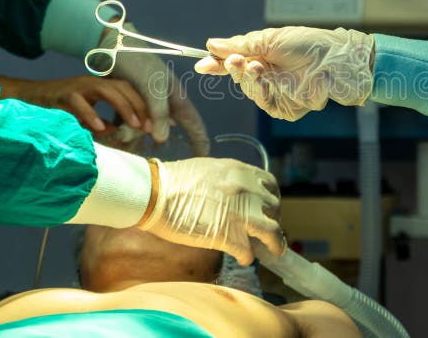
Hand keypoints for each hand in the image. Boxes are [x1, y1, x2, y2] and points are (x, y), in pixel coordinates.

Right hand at [0, 72, 147, 134]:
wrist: (26, 98)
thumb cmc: (59, 110)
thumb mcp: (86, 118)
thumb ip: (104, 124)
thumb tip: (119, 132)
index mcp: (100, 87)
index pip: (128, 90)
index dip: (143, 105)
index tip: (155, 123)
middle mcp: (92, 83)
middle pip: (122, 87)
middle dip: (138, 105)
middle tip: (149, 125)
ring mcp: (77, 86)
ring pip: (106, 90)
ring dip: (123, 106)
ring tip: (134, 124)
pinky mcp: (62, 94)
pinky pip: (79, 102)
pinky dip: (91, 114)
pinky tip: (100, 128)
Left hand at [98, 23, 209, 154]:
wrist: (112, 44)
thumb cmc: (137, 62)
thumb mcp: (151, 85)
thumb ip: (158, 112)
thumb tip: (162, 141)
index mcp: (176, 97)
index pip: (194, 124)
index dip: (200, 142)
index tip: (204, 159)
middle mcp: (164, 102)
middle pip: (172, 129)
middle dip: (171, 144)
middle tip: (169, 161)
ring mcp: (148, 102)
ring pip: (150, 127)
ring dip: (144, 139)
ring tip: (139, 152)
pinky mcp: (131, 101)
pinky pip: (132, 122)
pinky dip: (127, 130)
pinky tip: (118, 138)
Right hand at [138, 157, 284, 264]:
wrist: (153, 192)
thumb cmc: (172, 181)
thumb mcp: (210, 169)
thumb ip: (229, 179)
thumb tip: (237, 194)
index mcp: (240, 171)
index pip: (271, 185)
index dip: (271, 200)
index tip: (268, 209)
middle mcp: (246, 189)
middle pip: (274, 209)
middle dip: (272, 221)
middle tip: (265, 230)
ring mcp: (239, 212)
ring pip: (272, 232)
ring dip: (274, 244)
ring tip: (271, 251)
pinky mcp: (227, 235)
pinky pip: (248, 251)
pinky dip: (247, 257)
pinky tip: (243, 258)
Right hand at [194, 27, 373, 120]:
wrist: (335, 60)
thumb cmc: (306, 44)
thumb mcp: (269, 39)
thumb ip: (240, 44)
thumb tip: (211, 44)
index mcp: (262, 57)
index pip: (234, 63)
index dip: (217, 64)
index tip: (202, 64)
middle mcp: (267, 76)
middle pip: (239, 79)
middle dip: (233, 69)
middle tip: (234, 61)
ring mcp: (276, 93)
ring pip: (250, 92)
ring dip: (248, 79)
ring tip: (255, 66)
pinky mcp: (285, 108)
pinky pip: (265, 104)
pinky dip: (261, 92)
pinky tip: (265, 79)